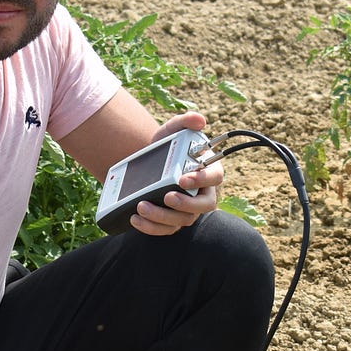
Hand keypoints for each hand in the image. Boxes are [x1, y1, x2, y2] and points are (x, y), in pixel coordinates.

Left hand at [130, 111, 221, 236]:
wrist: (145, 164)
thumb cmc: (164, 147)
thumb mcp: (171, 131)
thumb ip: (184, 122)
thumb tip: (199, 120)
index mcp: (207, 171)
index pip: (215, 177)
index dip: (202, 180)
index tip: (183, 179)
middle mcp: (202, 193)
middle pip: (203, 205)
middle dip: (186, 204)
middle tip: (167, 196)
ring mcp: (187, 210)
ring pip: (182, 220)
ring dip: (163, 216)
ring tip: (142, 206)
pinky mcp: (171, 221)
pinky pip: (165, 230)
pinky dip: (150, 227)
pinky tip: (135, 218)